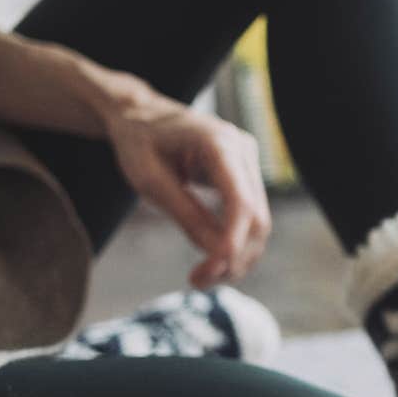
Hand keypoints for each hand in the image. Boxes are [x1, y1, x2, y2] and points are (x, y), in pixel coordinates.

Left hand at [104, 93, 271, 289]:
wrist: (140, 114)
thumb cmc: (139, 142)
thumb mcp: (151, 180)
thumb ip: (187, 215)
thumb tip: (218, 255)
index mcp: (219, 142)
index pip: (240, 201)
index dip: (233, 240)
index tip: (214, 270)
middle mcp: (243, 149)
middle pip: (256, 218)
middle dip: (233, 256)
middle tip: (198, 281)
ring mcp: (248, 162)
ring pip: (258, 224)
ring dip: (236, 256)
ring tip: (202, 277)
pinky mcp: (245, 176)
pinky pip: (249, 217)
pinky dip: (234, 243)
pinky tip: (211, 260)